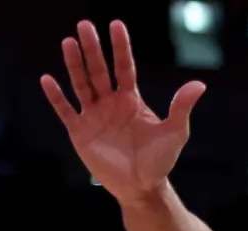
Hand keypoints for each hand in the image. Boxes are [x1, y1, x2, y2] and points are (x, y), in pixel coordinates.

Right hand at [40, 20, 206, 203]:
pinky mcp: (79, 132)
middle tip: (84, 25)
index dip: (120, 47)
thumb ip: (181, 108)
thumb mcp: (174, 133)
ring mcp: (93, 115)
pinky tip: (47, 79)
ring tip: (68, 42)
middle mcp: (110, 102)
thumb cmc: (159, 161)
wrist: (141, 187)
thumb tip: (199, 85)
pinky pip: (65, 110)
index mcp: (131, 99)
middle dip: (92, 48)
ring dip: (74, 64)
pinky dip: (56, 96)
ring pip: (81, 84)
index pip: (124, 67)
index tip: (116, 25)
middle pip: (99, 70)